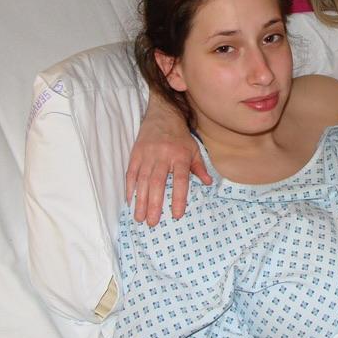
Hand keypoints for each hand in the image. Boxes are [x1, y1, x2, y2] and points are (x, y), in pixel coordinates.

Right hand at [125, 99, 211, 225]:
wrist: (162, 115)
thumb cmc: (180, 136)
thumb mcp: (194, 149)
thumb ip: (199, 167)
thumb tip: (208, 183)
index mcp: (180, 155)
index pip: (180, 180)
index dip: (178, 198)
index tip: (176, 215)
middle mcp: (163, 155)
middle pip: (158, 182)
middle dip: (154, 204)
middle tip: (152, 223)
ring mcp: (147, 154)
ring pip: (143, 180)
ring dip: (140, 200)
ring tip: (139, 218)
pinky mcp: (136, 153)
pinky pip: (131, 173)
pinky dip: (130, 188)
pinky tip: (129, 201)